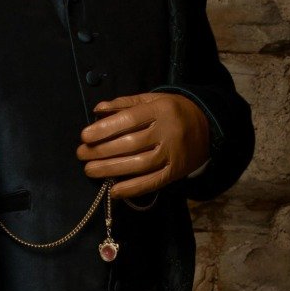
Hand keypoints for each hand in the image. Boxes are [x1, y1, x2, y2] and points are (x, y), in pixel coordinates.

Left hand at [76, 92, 211, 197]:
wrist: (208, 126)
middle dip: (102, 151)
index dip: (105, 129)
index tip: (84, 136)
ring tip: (90, 170)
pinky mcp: (176, 172)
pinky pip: (153, 182)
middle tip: (81, 155)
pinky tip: (114, 190)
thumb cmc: (172, 112)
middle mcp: (168, 131)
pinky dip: (132, 188)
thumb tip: (97, 110)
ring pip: (139, 164)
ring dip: (111, 170)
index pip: (129, 119)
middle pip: (131, 143)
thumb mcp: (153, 100)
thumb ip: (125, 104)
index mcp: (161, 109)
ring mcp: (173, 153)